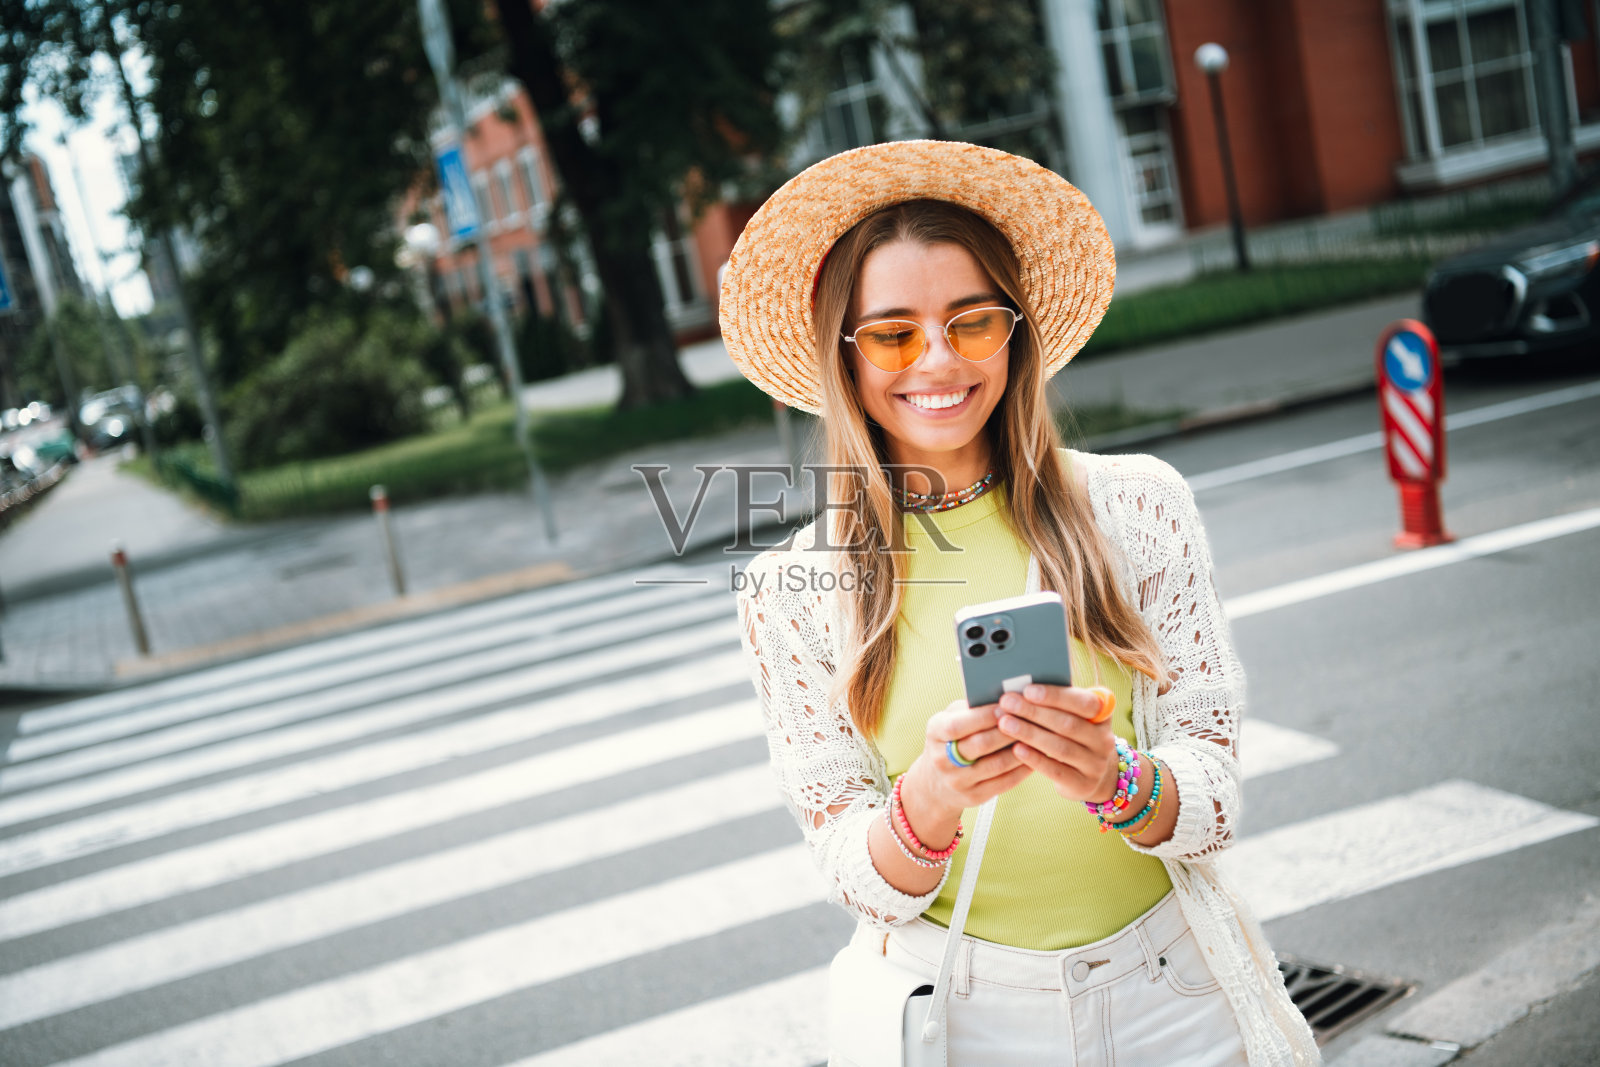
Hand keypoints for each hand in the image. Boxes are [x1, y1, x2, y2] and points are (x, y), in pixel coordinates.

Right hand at [904, 699, 1032, 827]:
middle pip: (980, 745)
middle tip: (1030, 719)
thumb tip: (1004, 697)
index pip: (958, 724)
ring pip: (996, 765)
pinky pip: (1004, 782)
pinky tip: (1034, 757)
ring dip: (1021, 750)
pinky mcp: (974, 797)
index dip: (984, 716)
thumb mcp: (949, 719)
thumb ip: (971, 708)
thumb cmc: (950, 739)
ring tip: (1037, 737)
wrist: (935, 783)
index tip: (1007, 706)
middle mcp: (942, 759)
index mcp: (935, 733)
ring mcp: (958, 781)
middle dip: (1008, 731)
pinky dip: (1022, 769)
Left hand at [994, 684, 1120, 802]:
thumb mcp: (1073, 718)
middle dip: (1034, 712)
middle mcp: (1104, 739)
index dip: (1056, 696)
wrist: (1093, 777)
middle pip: (1068, 724)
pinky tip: (1016, 749)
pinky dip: (1035, 758)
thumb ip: (1056, 704)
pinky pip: (1056, 770)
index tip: (1028, 690)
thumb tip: (1020, 690)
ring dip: (1029, 733)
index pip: (1084, 702)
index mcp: (1103, 714)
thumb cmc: (1073, 737)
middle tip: (1007, 703)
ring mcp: (1096, 764)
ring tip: (1005, 723)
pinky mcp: (1083, 784)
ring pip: (1060, 747)